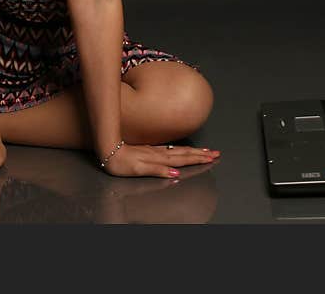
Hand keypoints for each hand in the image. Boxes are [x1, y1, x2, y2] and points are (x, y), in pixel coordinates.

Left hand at [100, 143, 219, 177]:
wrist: (109, 150)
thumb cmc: (122, 163)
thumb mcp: (139, 169)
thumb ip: (158, 170)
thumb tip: (175, 173)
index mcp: (159, 159)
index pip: (183, 159)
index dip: (198, 158)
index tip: (211, 158)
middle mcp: (159, 154)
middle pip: (184, 153)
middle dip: (201, 154)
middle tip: (215, 153)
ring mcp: (155, 151)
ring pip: (179, 150)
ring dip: (193, 151)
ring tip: (205, 150)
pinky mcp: (150, 150)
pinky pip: (170, 150)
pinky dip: (180, 150)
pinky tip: (181, 150)